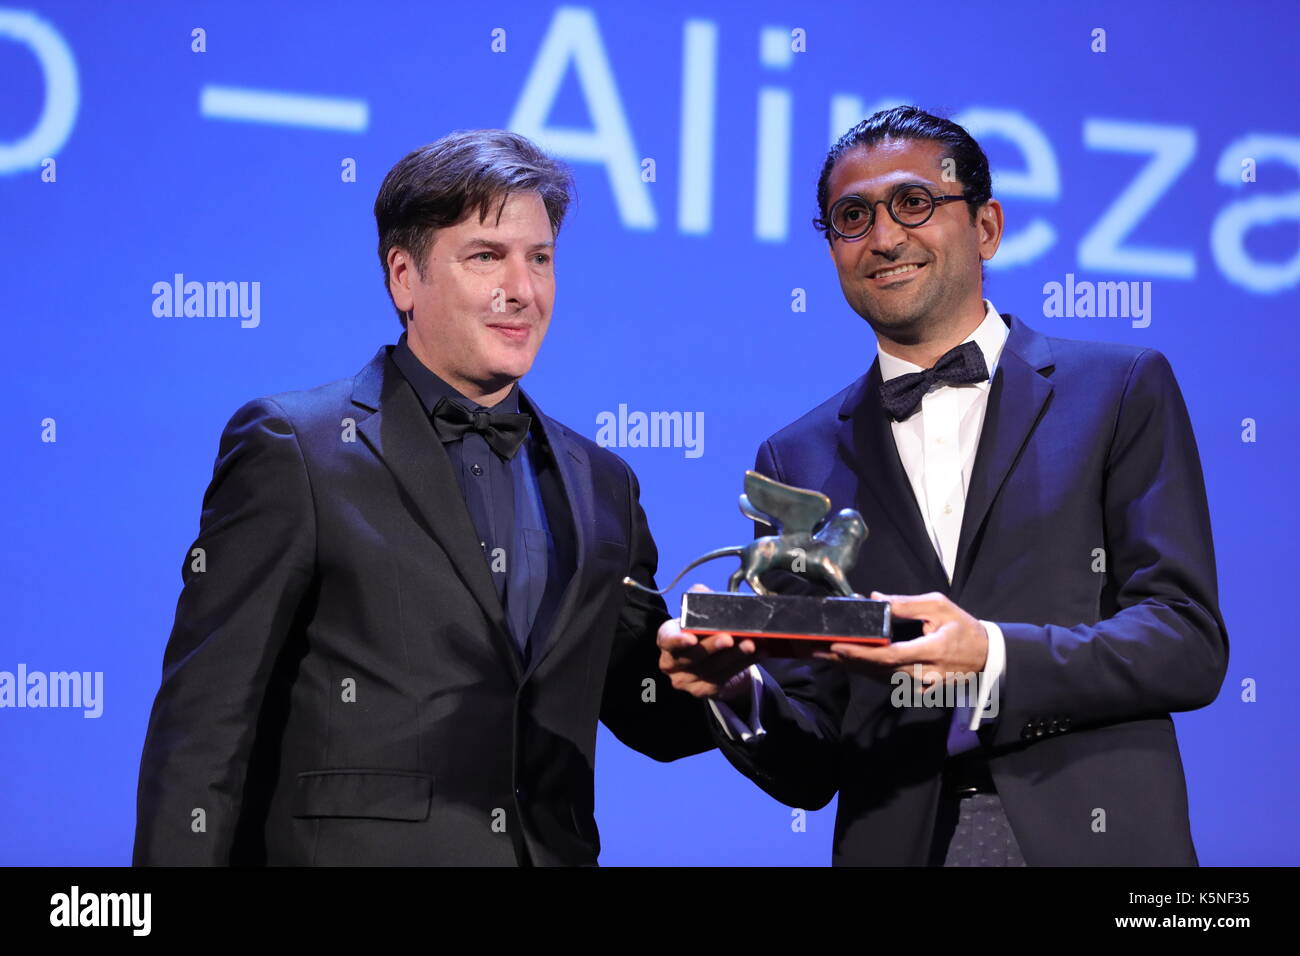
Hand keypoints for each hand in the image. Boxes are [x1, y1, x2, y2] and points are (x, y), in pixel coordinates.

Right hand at [657, 585, 761, 699]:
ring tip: (752, 644)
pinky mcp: (704, 690)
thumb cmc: (703, 631)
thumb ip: (700, 600)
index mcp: (667, 639)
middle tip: (730, 638)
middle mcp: (672, 663)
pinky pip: (725, 677)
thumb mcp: (700, 613)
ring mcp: (687, 680)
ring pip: (712, 669)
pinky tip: (759, 654)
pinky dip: (744, 664)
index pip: (666, 640)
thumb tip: (705, 593)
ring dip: (735, 655)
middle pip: (692, 657)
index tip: (691, 638)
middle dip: (712, 647)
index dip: (677, 641)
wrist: (712, 658)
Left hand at [813, 591, 988, 686]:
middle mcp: (924, 673)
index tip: (838, 645)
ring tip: (825, 655)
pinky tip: (849, 662)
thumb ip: (907, 603)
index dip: (862, 653)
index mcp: (931, 651)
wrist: (985, 657)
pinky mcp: (919, 690)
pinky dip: (868, 671)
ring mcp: (922, 685)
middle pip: (878, 669)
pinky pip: (888, 681)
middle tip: (818, 650)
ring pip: (880, 677)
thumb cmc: (963, 628)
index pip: (890, 655)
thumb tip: (877, 597)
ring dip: (853, 666)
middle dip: (847, 660)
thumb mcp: (940, 607)